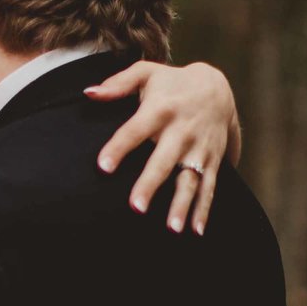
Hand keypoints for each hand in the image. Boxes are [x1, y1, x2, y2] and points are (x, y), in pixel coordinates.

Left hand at [84, 61, 239, 234]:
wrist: (217, 88)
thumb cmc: (172, 83)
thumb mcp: (147, 73)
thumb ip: (118, 83)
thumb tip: (89, 93)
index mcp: (160, 109)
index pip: (134, 130)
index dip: (119, 147)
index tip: (103, 166)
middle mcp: (181, 131)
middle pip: (163, 161)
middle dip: (151, 184)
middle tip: (136, 207)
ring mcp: (198, 149)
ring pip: (190, 180)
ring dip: (182, 205)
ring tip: (171, 228)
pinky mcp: (212, 161)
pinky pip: (209, 188)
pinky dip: (204, 210)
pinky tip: (195, 231)